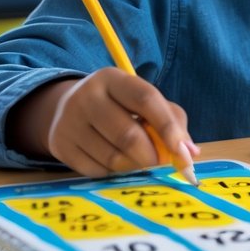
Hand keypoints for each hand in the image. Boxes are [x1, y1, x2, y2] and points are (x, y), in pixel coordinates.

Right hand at [12, 68, 199, 177]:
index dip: (168, 127)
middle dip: (152, 155)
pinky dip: (113, 172)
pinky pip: (96, 170)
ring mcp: (69, 121)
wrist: (68, 108)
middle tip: (160, 161)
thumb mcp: (144, 101)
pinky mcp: (60, 145)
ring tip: (137, 159)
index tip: (183, 152)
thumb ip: (172, 120)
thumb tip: (190, 153)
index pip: (146, 99)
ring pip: (113, 157)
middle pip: (128, 135)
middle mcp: (87, 96)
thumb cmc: (120, 105)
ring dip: (134, 165)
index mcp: (113, 78)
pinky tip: (114, 160)